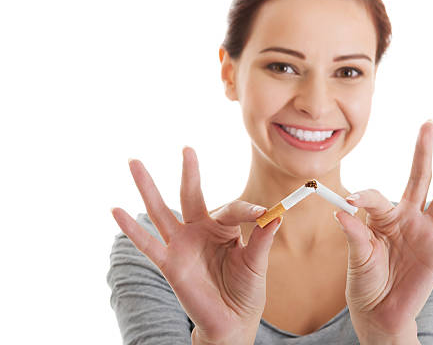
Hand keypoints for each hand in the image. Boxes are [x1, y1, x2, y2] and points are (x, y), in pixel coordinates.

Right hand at [110, 147, 280, 344]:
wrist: (232, 322)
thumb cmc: (246, 290)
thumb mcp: (256, 263)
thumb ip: (262, 239)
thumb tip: (277, 215)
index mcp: (224, 228)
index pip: (233, 209)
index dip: (250, 210)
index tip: (265, 213)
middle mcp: (200, 231)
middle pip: (191, 195)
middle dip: (189, 172)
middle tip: (187, 148)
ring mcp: (182, 245)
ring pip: (161, 211)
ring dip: (148, 187)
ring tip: (134, 162)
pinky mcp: (169, 263)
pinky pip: (147, 244)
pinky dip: (130, 229)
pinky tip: (116, 210)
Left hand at [334, 121, 432, 343]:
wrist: (380, 312)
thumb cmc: (365, 281)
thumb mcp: (357, 257)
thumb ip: (354, 234)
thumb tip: (342, 210)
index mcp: (384, 218)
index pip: (378, 196)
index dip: (365, 196)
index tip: (350, 200)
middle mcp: (407, 219)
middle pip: (419, 179)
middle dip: (423, 152)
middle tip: (428, 123)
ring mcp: (426, 233)